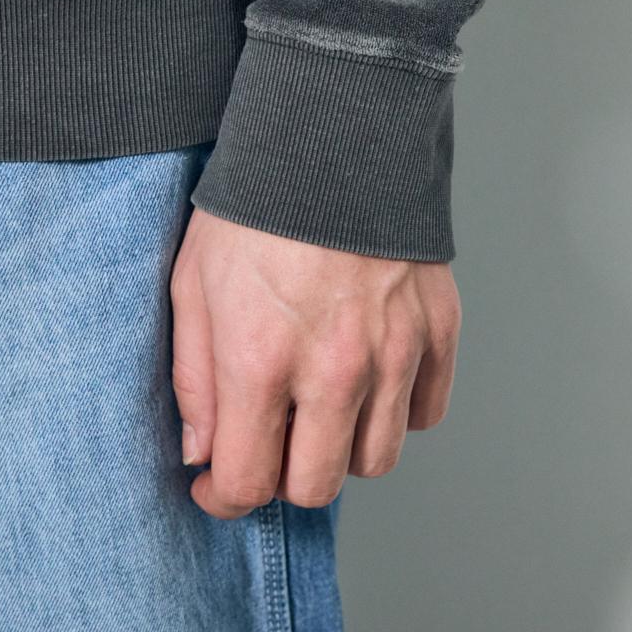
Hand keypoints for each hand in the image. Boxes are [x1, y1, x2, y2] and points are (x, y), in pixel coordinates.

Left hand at [169, 208, 461, 518]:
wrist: (335, 135)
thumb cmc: (255, 205)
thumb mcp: (193, 284)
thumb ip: (192, 378)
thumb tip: (201, 451)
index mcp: (262, 360)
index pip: (248, 483)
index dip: (223, 496)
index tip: (218, 481)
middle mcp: (334, 369)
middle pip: (317, 487)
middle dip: (284, 476)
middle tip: (272, 440)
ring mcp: (395, 351)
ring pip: (377, 459)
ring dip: (343, 447)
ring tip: (323, 405)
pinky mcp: (439, 329)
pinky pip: (427, 412)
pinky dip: (399, 410)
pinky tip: (371, 378)